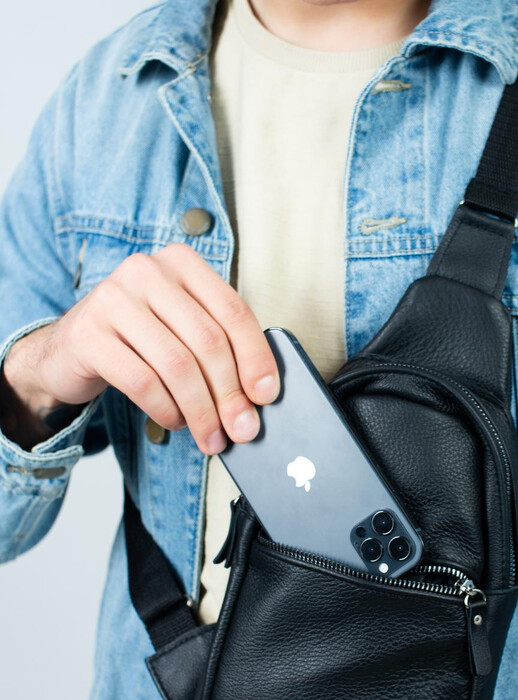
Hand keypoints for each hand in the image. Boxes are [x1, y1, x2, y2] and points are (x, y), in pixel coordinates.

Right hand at [31, 244, 279, 454]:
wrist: (68, 349)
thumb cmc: (137, 341)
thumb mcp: (181, 329)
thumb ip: (218, 347)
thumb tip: (259, 395)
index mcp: (180, 263)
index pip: (233, 311)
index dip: (256, 357)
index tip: (266, 396)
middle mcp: (146, 271)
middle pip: (208, 341)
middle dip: (230, 394)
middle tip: (241, 430)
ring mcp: (112, 299)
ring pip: (178, 365)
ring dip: (201, 411)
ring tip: (210, 436)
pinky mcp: (88, 334)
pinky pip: (142, 382)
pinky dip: (166, 410)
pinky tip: (175, 421)